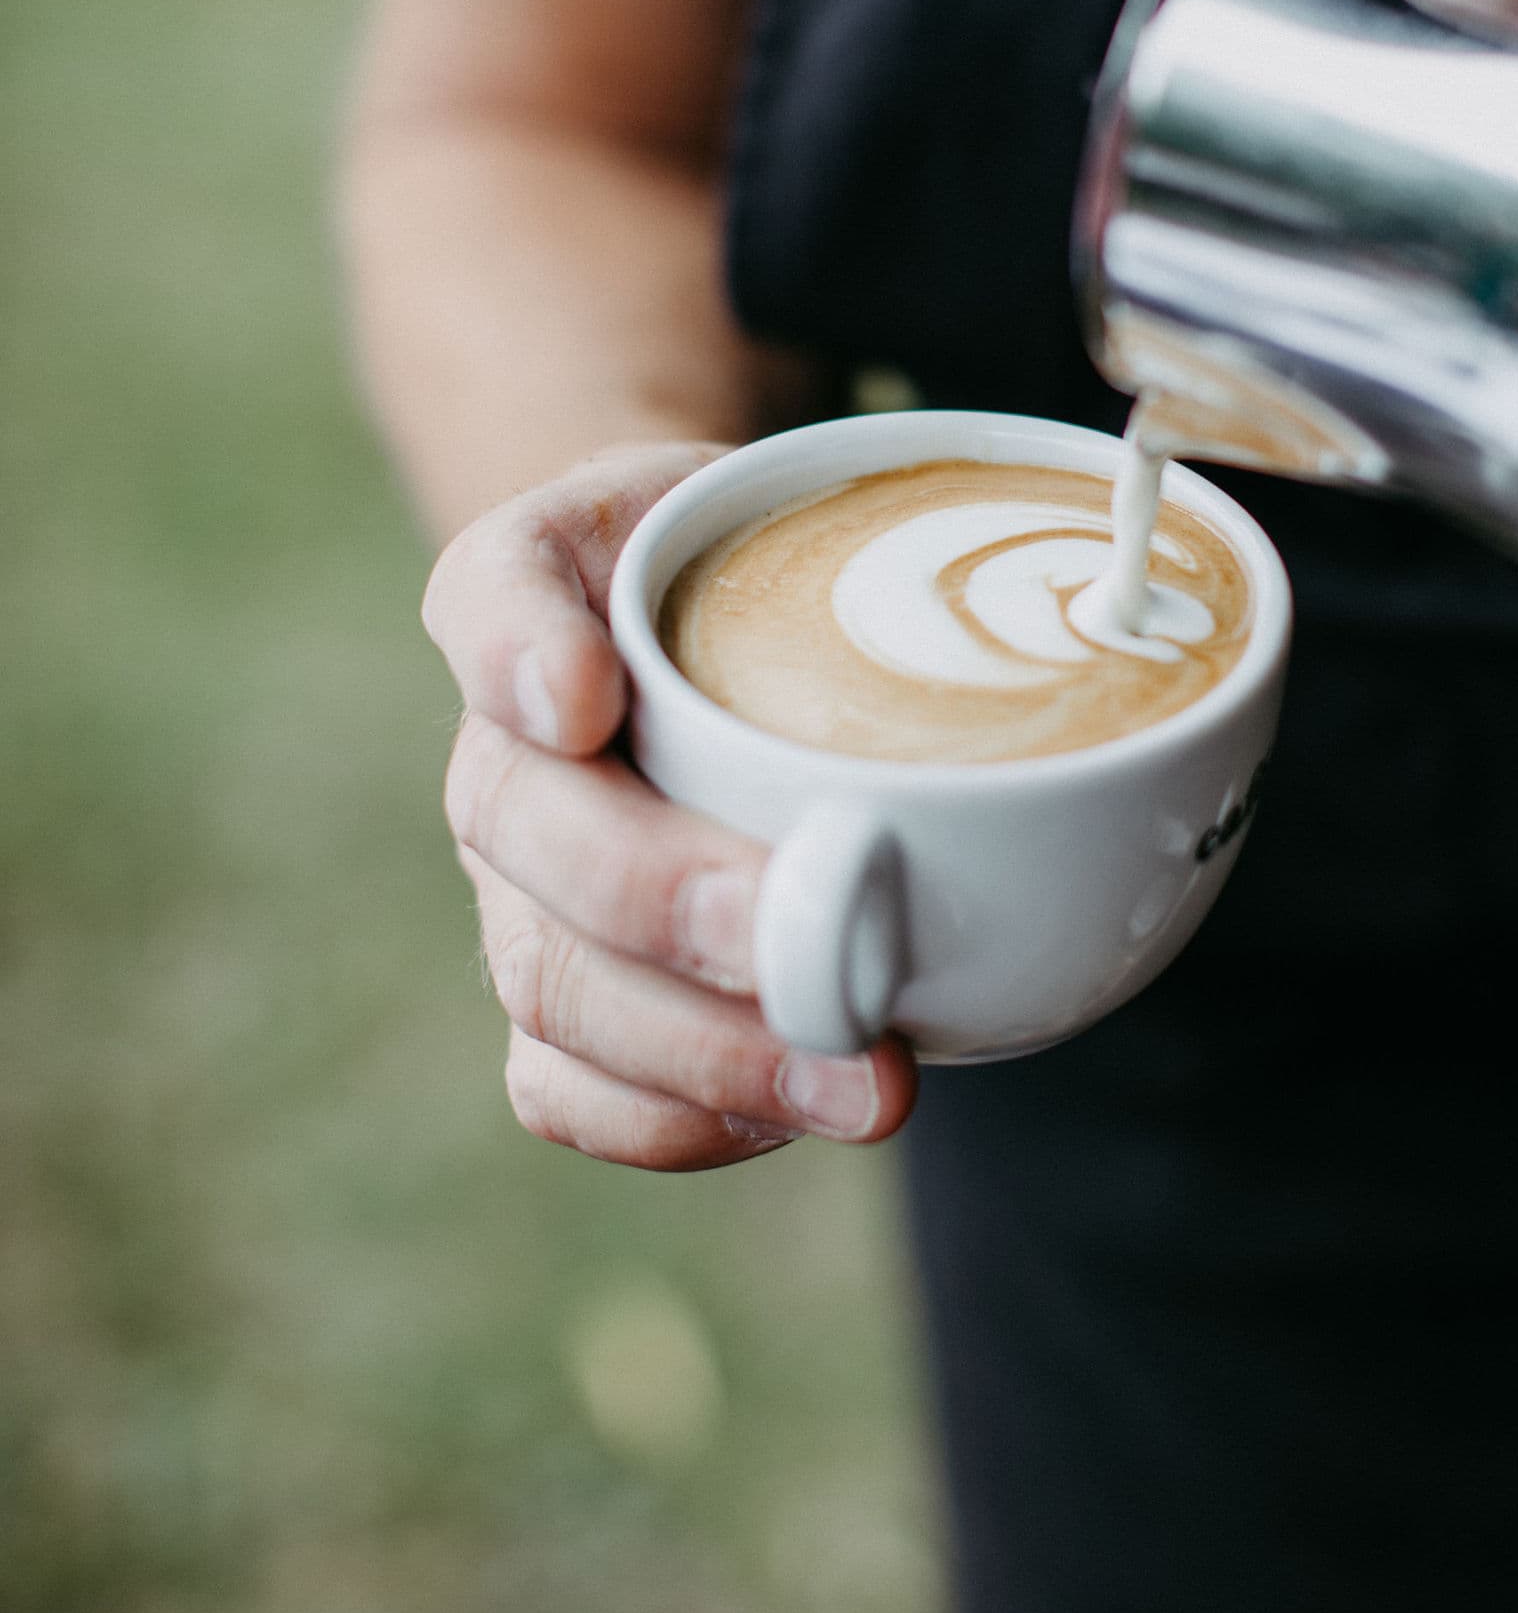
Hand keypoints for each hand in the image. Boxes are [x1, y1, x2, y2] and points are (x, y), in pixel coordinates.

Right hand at [423, 443, 918, 1169]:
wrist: (712, 631)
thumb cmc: (758, 563)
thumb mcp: (788, 491)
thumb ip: (840, 510)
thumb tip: (932, 642)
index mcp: (533, 586)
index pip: (490, 589)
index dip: (519, 652)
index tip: (588, 696)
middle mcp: (503, 743)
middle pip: (528, 831)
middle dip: (676, 904)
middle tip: (827, 954)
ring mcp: (518, 884)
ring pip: (549, 983)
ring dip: (704, 1051)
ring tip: (864, 1086)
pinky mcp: (563, 994)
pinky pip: (562, 1085)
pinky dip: (669, 1120)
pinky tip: (787, 1117)